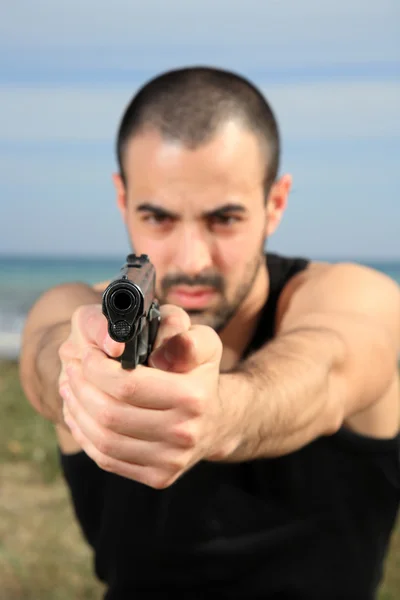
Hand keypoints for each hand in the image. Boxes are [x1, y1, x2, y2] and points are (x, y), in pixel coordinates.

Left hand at [58, 304, 235, 488]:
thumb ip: (182, 334)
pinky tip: (78, 414)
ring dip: (77, 411)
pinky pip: (108, 460)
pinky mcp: (160, 477)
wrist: (216, 421)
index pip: (128, 385)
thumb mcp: (202, 341)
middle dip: (82, 388)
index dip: (97, 369)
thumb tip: (159, 353)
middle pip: (111, 414)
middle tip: (72, 368)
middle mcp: (184, 433)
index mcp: (193, 397)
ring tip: (70, 388)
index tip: (87, 354)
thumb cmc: (199, 372)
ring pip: (105, 439)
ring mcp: (172, 460)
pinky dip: (84, 436)